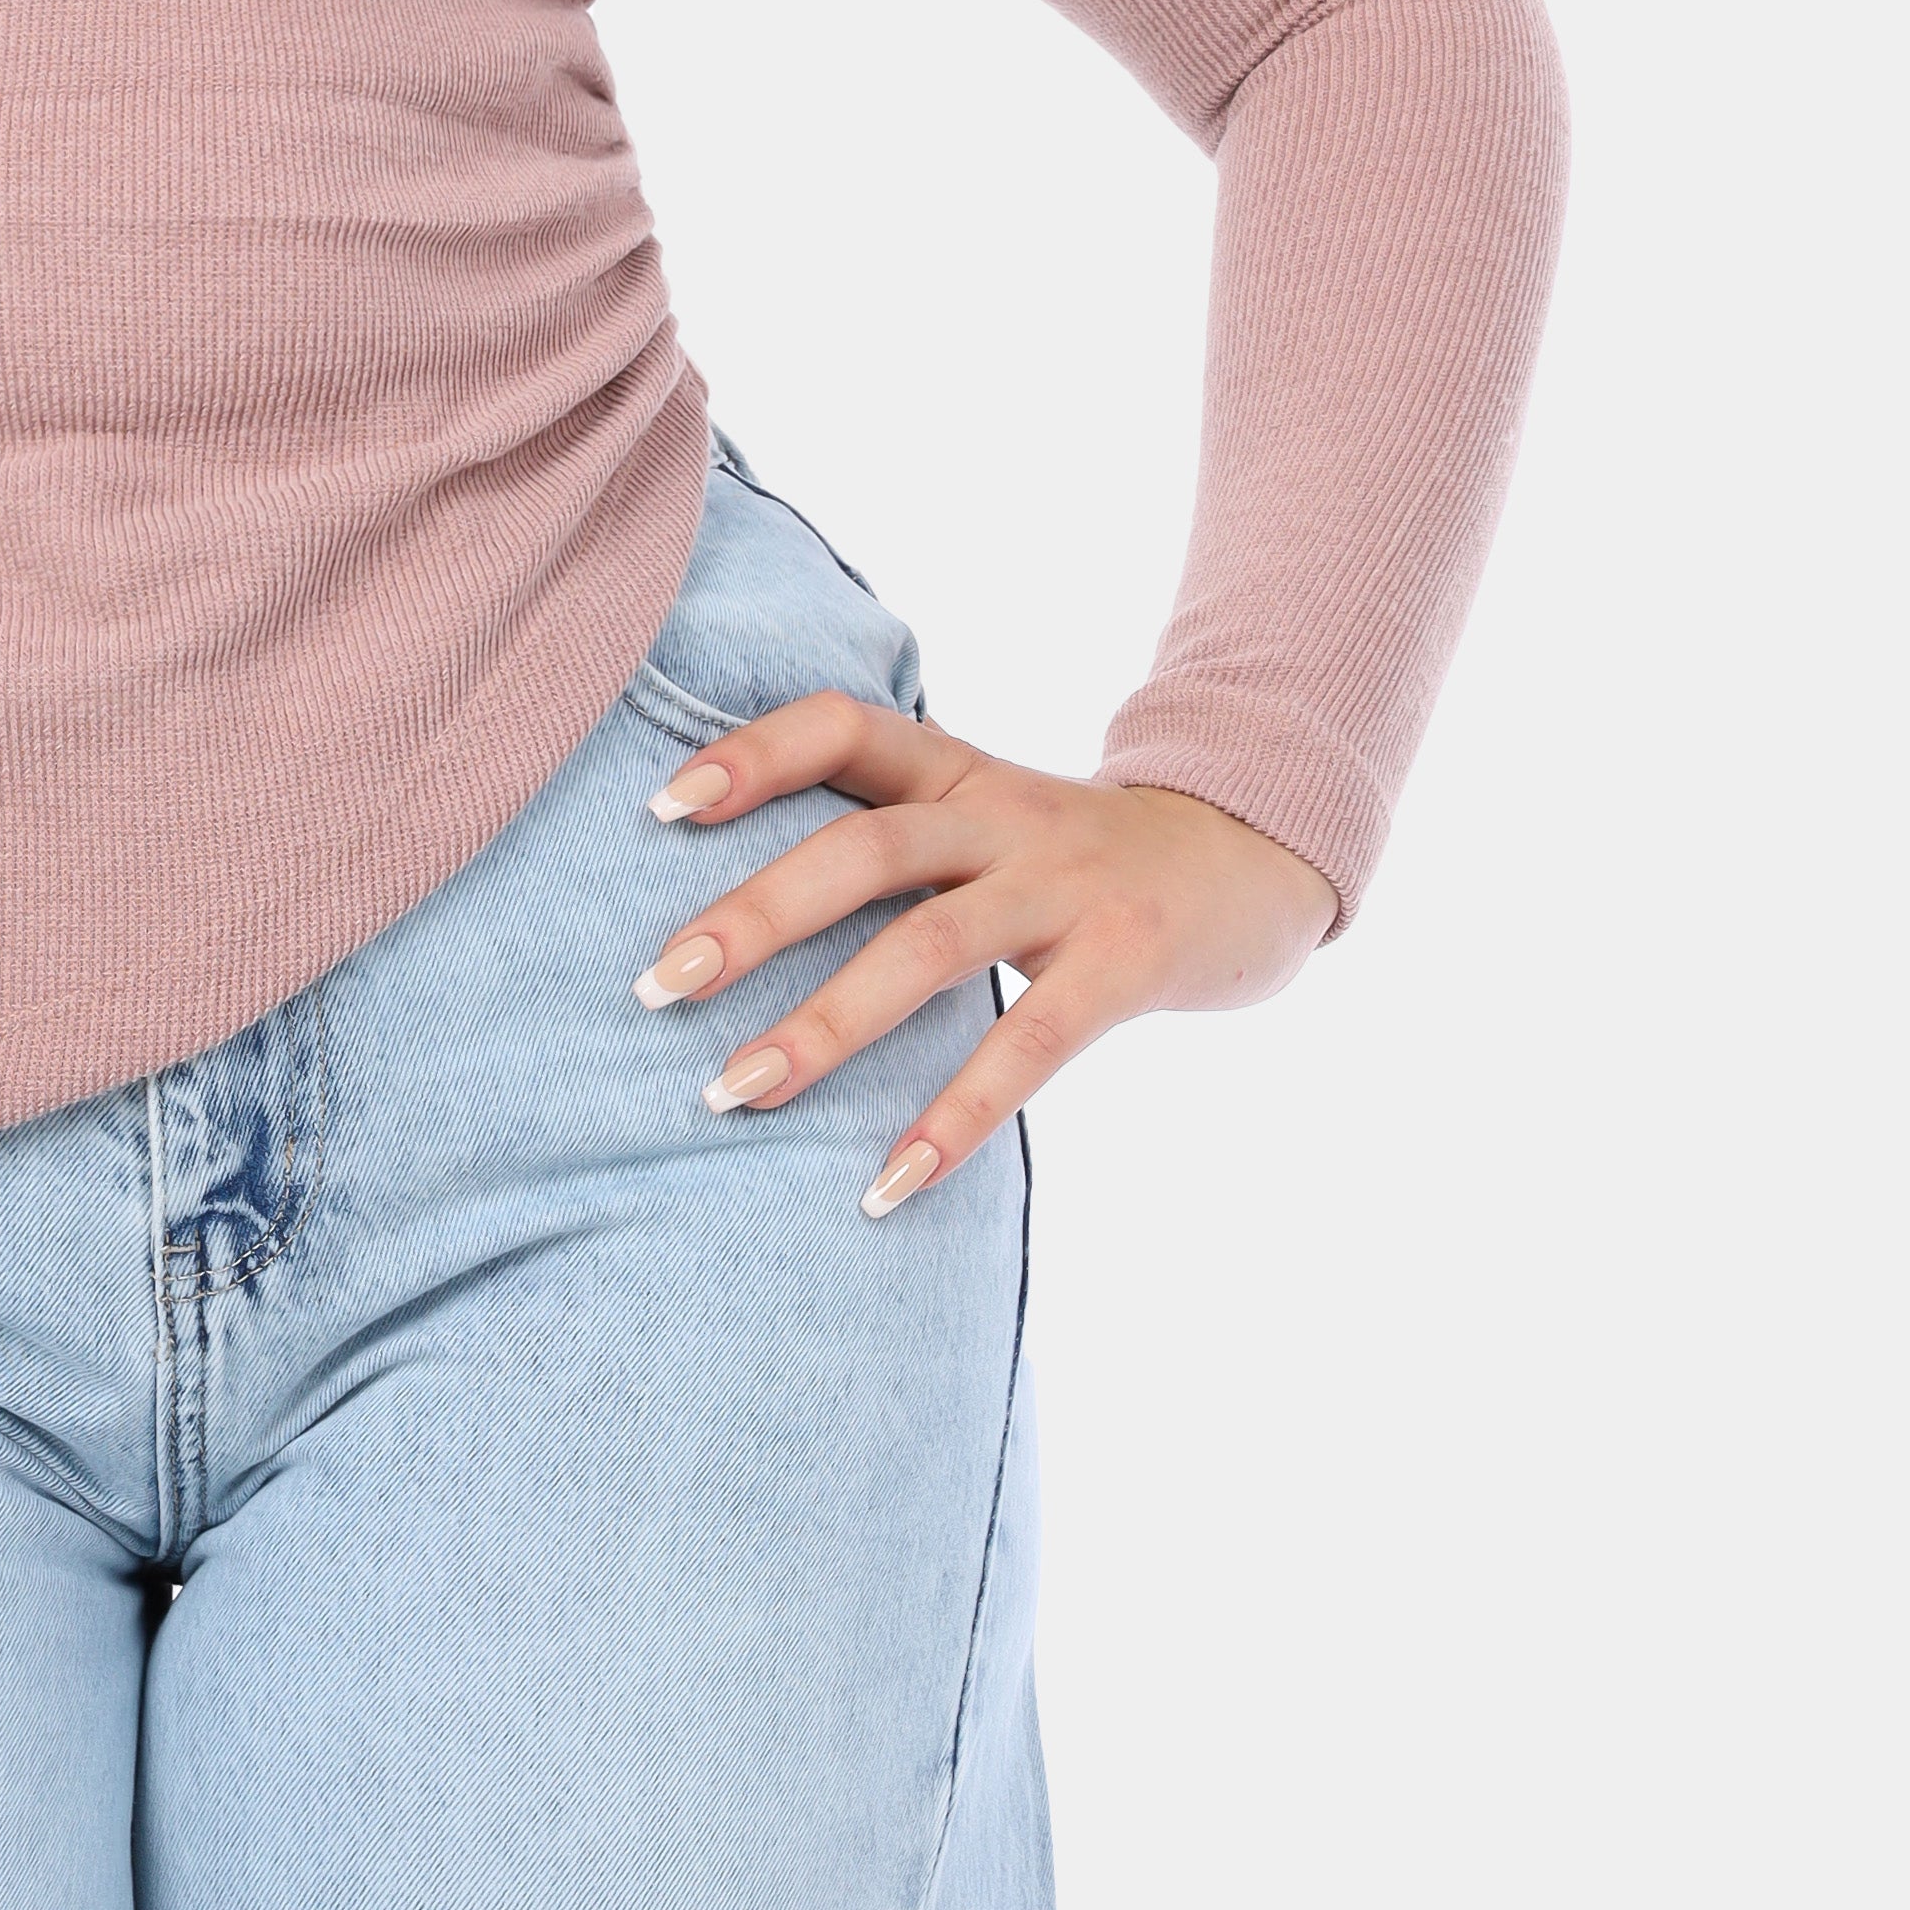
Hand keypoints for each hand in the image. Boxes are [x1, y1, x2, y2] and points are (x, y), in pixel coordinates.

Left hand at [632, 691, 1337, 1209]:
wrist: (1252, 861)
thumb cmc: (1078, 859)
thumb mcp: (985, 817)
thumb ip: (884, 840)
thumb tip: (724, 913)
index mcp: (956, 770)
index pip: (842, 726)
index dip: (752, 754)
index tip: (660, 807)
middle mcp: (1004, 815)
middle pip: (865, 848)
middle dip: (754, 915)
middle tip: (657, 984)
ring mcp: (1068, 887)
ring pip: (929, 946)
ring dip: (824, 1023)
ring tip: (734, 1090)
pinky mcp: (1125, 963)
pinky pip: (1029, 1044)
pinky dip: (955, 1116)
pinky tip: (887, 1183)